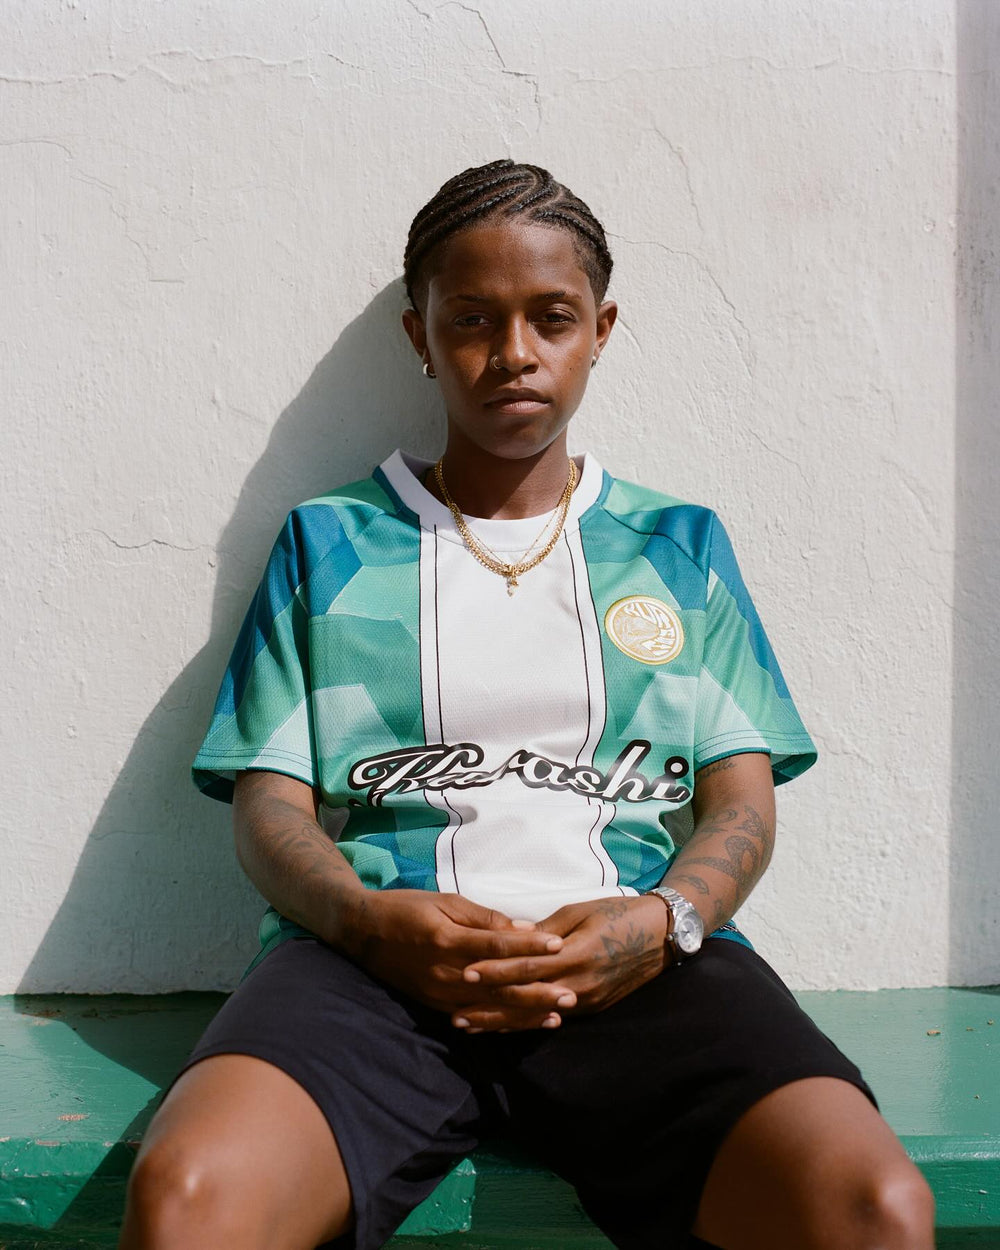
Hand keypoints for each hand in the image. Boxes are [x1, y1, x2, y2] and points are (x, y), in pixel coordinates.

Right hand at [344, 889, 573, 1019]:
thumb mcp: (444, 902)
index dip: (530, 945)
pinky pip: (474, 1017)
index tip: (559, 944)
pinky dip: (501, 1022)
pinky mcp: (436, 1005)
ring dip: (526, 1013)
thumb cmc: (407, 908)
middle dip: (538, 990)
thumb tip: (522, 928)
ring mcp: (440, 994)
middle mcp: (445, 973)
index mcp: (448, 941)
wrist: (363, 932)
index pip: (498, 946)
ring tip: (558, 1014)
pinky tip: (523, 1025)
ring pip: (491, 1008)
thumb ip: (483, 918)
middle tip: (571, 992)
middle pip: (499, 985)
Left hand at [455, 895, 668, 1032]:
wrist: (661, 935)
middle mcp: (578, 984)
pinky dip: (524, 1023)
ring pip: (534, 1015)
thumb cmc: (618, 914)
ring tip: (469, 1026)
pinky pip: (551, 1018)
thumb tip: (513, 935)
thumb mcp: (580, 911)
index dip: (495, 970)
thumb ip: (546, 929)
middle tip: (455, 1012)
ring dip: (501, 1023)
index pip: (526, 966)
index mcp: (575, 954)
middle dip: (489, 1005)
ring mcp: (586, 1001)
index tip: (466, 971)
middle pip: (525, 997)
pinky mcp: (591, 1009)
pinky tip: (502, 1028)